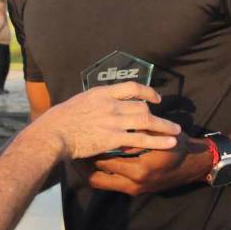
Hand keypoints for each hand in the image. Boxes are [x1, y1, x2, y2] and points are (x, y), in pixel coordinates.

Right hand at [35, 82, 180, 159]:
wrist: (54, 133)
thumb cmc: (60, 119)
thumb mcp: (79, 102)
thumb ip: (94, 102)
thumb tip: (99, 104)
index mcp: (102, 93)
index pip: (132, 87)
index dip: (147, 91)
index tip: (155, 98)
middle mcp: (111, 104)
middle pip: (142, 106)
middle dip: (156, 114)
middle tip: (167, 121)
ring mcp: (114, 121)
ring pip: (147, 121)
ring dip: (164, 126)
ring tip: (176, 132)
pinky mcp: (114, 138)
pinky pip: (141, 138)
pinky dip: (158, 140)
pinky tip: (169, 143)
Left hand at [88, 133, 213, 195]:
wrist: (193, 166)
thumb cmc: (177, 147)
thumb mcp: (158, 136)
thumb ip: (138, 132)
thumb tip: (115, 121)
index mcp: (139, 169)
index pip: (106, 159)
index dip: (91, 149)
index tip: (80, 136)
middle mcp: (134, 183)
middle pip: (97, 175)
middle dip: (83, 163)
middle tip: (71, 149)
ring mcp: (133, 189)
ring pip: (100, 181)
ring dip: (88, 170)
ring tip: (76, 157)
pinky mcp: (133, 190)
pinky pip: (108, 183)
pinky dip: (98, 173)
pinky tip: (90, 164)